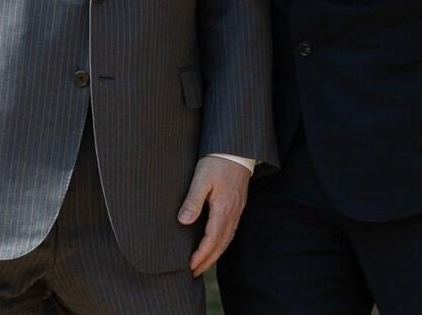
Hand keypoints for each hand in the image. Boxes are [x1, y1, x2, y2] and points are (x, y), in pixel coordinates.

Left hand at [178, 156, 250, 276]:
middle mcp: (233, 212)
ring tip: (203, 263)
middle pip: (221, 243)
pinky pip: (231, 230)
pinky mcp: (238, 205)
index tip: (190, 266)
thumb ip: (193, 201)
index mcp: (224, 208)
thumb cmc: (217, 162)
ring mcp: (237, 209)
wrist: (236, 149)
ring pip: (228, 238)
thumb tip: (183, 222)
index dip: (201, 255)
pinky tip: (216, 244)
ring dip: (215, 253)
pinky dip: (223, 242)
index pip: (212, 239)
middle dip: (208, 260)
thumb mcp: (201, 178)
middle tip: (194, 272)